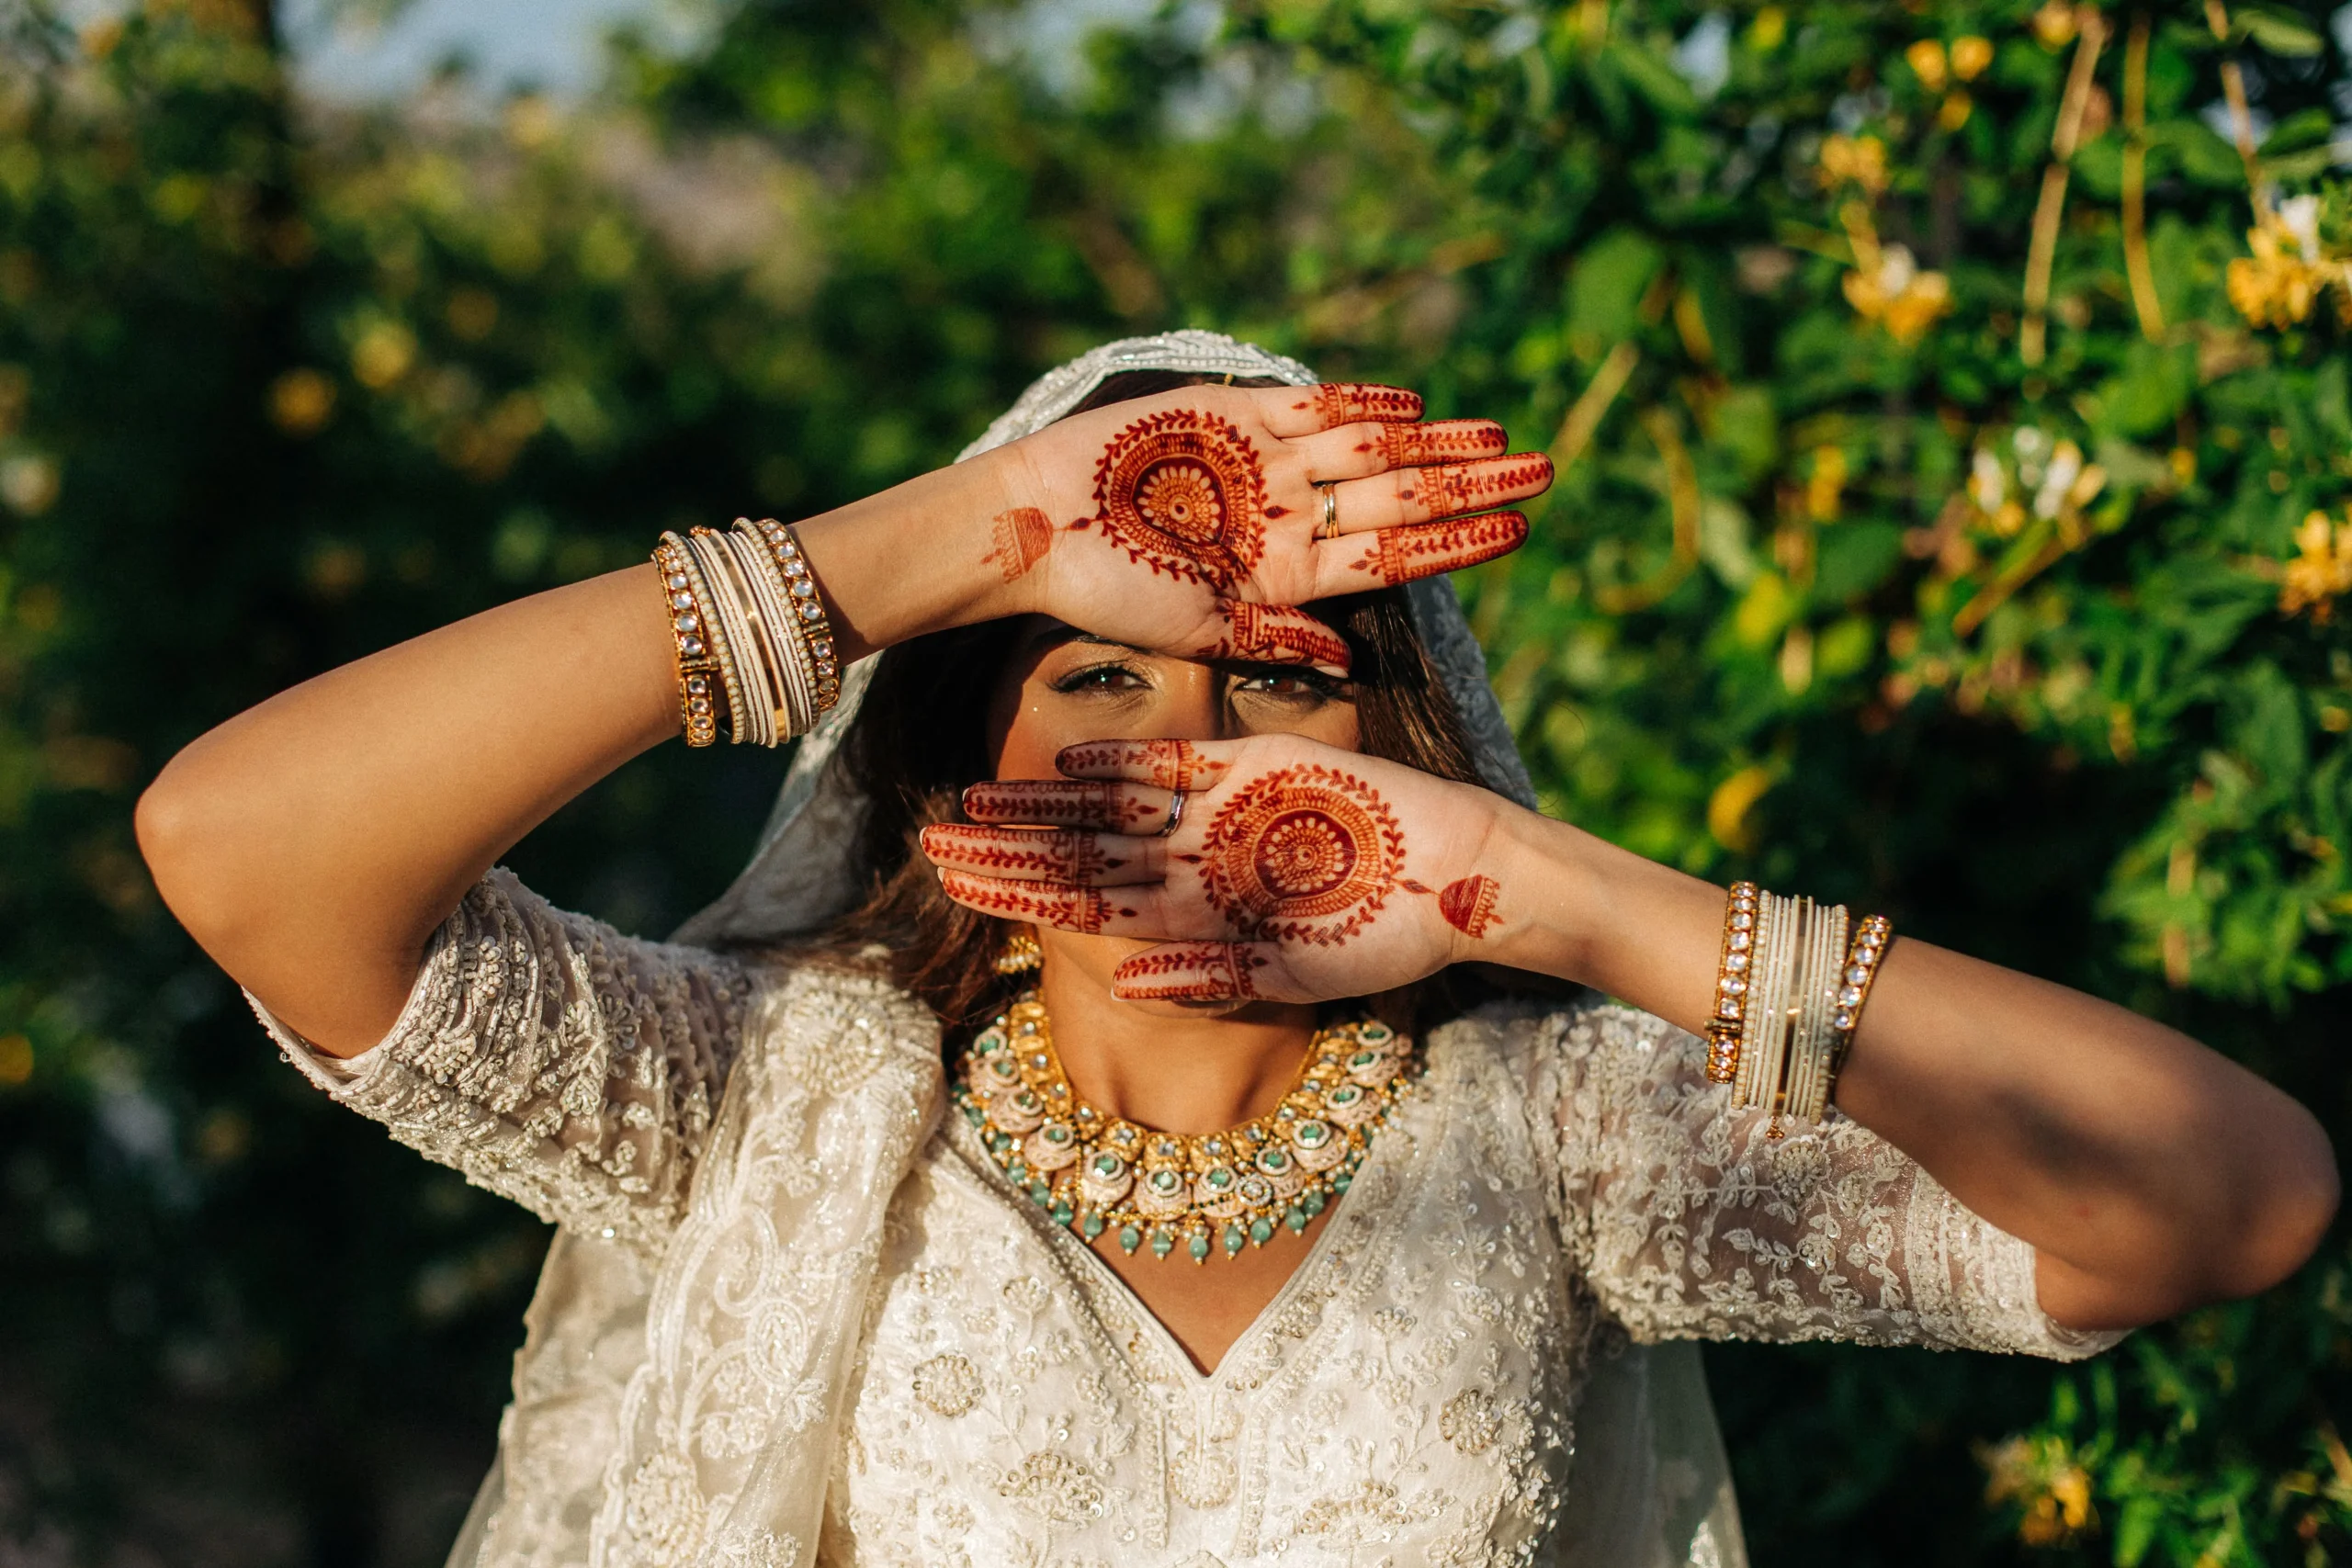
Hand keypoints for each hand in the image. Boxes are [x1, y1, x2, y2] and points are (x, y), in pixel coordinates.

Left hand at [919, 735, 1517, 1002]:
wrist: (1461, 875)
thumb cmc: (1382, 938)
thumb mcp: (1292, 973)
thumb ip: (1210, 975)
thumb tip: (1123, 984)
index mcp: (1191, 916)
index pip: (1081, 904)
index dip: (1015, 894)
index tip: (951, 888)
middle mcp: (1190, 863)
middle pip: (1077, 855)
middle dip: (1004, 851)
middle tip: (928, 841)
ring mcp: (1217, 814)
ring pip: (1108, 808)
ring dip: (1043, 805)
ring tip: (972, 800)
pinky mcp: (1253, 767)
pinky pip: (1176, 763)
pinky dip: (1127, 762)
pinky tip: (1071, 762)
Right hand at [979, 383, 1547, 671]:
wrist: (1034, 529)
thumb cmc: (1106, 593)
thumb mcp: (1198, 630)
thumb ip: (1274, 638)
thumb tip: (1348, 662)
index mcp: (1289, 575)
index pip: (1396, 556)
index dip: (1459, 543)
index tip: (1521, 531)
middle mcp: (1289, 515)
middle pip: (1402, 497)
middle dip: (1474, 484)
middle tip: (1548, 467)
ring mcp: (1265, 462)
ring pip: (1373, 448)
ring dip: (1437, 442)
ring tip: (1501, 435)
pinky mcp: (1232, 413)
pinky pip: (1312, 405)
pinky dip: (1362, 403)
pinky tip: (1415, 406)